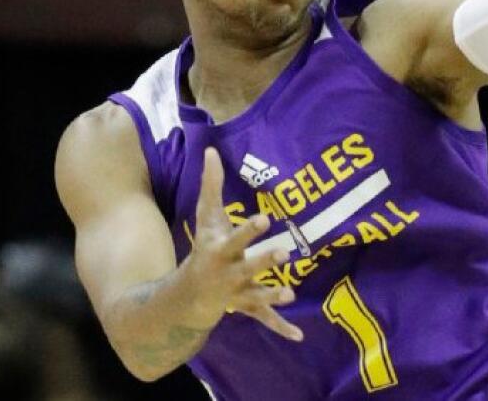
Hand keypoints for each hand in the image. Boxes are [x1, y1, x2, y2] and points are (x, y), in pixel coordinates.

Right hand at [184, 147, 303, 340]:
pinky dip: (281, 328)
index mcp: (220, 250)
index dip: (249, 228)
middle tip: (284, 253)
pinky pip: (266, 319)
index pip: (236, 236)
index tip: (265, 218)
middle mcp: (229, 272)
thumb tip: (210, 150)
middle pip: (248, 265)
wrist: (188, 294)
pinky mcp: (249, 307)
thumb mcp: (205, 218)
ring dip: (273, 294)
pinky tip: (299, 336)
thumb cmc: (203, 248)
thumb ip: (210, 186)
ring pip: (258, 294)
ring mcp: (239, 292)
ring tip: (291, 293)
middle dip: (264, 260)